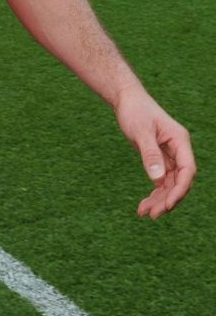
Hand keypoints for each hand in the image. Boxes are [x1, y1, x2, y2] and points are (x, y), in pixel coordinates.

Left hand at [114, 85, 195, 218]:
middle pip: (180, 181)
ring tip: (143, 213)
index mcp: (180, 141)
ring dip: (159, 200)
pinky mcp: (160, 159)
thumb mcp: (140, 131)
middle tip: (152, 214)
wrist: (127, 100)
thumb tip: (157, 179)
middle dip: (168, 199)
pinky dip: (153, 194)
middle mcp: (179, 150)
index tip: (167, 204)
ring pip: (170, 184)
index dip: (180, 189)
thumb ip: (150, 154)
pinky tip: (142, 206)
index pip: (188, 170)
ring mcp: (170, 156)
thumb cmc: (135, 111)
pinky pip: (161, 181)